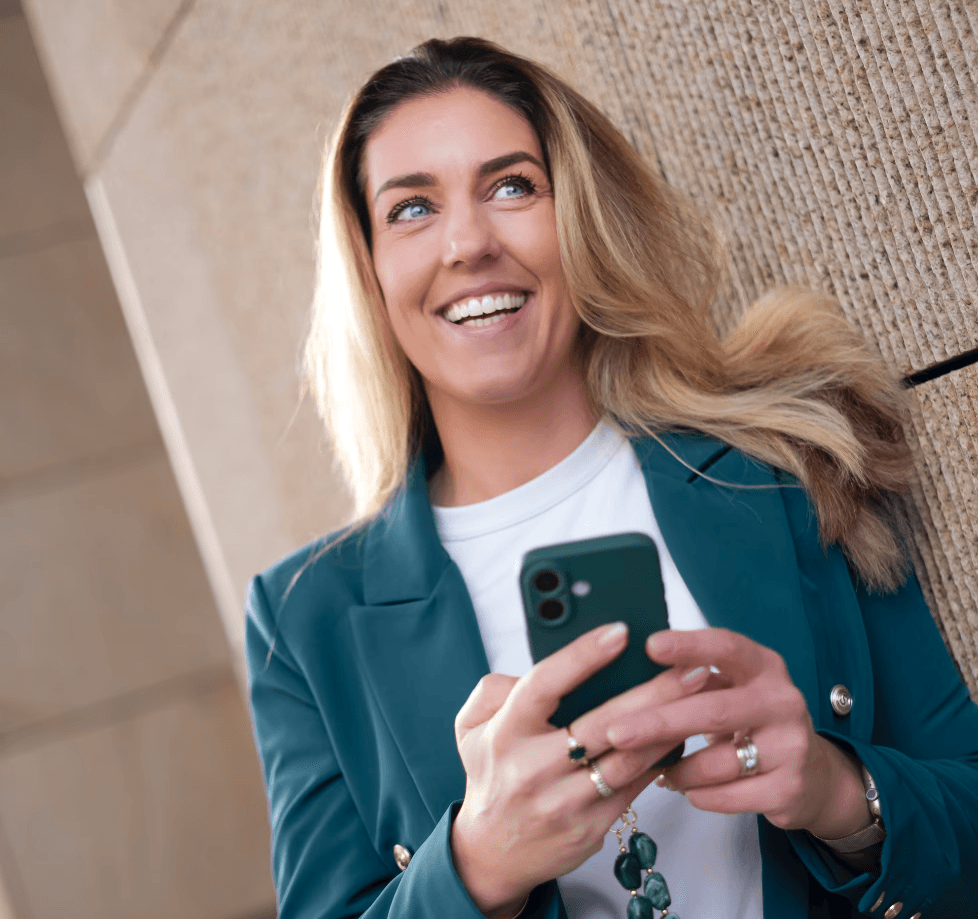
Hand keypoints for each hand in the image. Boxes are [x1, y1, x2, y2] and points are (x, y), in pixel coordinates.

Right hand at [451, 623, 709, 916]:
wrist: (491, 852)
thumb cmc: (490, 773)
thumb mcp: (471, 726)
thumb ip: (495, 688)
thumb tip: (541, 666)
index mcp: (505, 732)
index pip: (545, 684)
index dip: (583, 656)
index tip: (621, 631)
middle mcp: (533, 768)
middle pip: (602, 724)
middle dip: (652, 692)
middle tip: (690, 666)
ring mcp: (564, 802)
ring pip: (627, 759)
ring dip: (667, 726)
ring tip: (699, 697)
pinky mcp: (590, 827)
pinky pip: (634, 787)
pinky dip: (660, 759)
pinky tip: (681, 735)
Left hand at [592, 628, 870, 837]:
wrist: (814, 775)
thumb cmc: (753, 721)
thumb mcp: (735, 690)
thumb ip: (697, 680)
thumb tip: (630, 673)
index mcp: (764, 667)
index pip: (726, 647)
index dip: (689, 645)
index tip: (649, 645)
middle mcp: (783, 701)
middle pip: (712, 711)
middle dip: (659, 723)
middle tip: (615, 732)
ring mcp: (791, 746)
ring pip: (718, 762)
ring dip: (678, 769)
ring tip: (655, 770)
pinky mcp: (790, 789)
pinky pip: (729, 796)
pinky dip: (698, 793)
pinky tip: (685, 788)